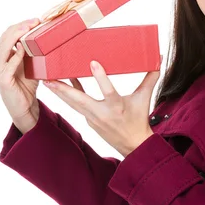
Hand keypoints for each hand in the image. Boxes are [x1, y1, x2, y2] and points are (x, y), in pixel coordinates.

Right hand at [0, 17, 41, 133]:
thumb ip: (30, 50)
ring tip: (31, 29)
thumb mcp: (29, 63)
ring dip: (18, 36)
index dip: (21, 24)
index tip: (36, 20)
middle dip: (21, 27)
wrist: (24, 105)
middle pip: (5, 36)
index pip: (7, 33)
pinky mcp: (2, 79)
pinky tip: (23, 48)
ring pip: (5, 46)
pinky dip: (16, 55)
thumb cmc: (26, 84)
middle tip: (36, 21)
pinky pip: (9, 63)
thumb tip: (43, 32)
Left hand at [42, 59, 160, 157]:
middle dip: (63, 89)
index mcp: (117, 107)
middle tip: (48, 78)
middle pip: (79, 100)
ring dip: (60, 92)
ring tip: (47, 80)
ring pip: (73, 103)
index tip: (93, 63)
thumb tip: (158, 59)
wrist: (133, 145)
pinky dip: (69, 96)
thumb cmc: (138, 120)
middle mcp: (102, 113)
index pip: (108, 91)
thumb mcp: (144, 98)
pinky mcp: (89, 121)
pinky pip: (77, 106)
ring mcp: (93, 119)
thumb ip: (150, 78)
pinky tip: (62, 84)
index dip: (100, 77)